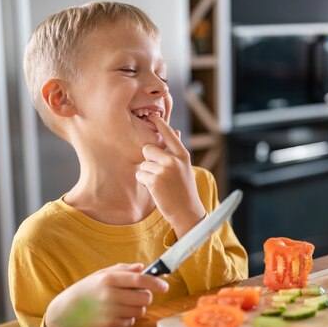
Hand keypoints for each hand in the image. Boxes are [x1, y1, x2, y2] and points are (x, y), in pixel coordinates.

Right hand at [44, 263, 168, 326]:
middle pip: (145, 297)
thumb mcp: (101, 274)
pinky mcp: (108, 325)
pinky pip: (130, 321)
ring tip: (124, 303)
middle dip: (146, 296)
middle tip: (137, 295)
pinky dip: (127, 318)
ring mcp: (109, 311)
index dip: (156, 283)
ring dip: (137, 308)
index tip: (165, 286)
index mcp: (109, 279)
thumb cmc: (85, 290)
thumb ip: (123, 269)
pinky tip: (115, 313)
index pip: (140, 280)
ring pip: (140, 311)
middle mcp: (110, 295)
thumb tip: (142, 267)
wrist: (64, 312)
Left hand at [135, 116, 205, 237]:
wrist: (187, 211)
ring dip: (146, 174)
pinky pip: (140, 175)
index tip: (153, 115)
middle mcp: (174, 160)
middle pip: (147, 148)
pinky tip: (155, 190)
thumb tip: (175, 131)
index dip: (160, 124)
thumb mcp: (185, 167)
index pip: (169, 135)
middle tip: (157, 171)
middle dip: (148, 159)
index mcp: (182, 155)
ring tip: (159, 184)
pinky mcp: (155, 181)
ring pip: (143, 164)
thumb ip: (176, 151)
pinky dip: (144, 183)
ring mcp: (164, 170)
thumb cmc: (184, 189)